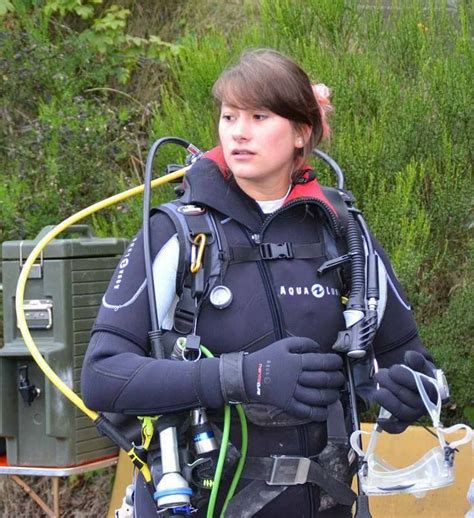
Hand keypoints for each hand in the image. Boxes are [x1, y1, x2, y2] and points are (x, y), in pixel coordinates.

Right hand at [220, 337, 344, 421]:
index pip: (322, 362)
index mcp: (296, 361)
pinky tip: (325, 411)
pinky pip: (307, 412)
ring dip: (331, 396)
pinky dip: (319, 413)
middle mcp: (297, 378)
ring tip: (336, 394)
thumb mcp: (283, 344)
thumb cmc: (267, 358)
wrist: (249, 376)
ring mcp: (293, 393)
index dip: (334, 363)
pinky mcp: (288, 405)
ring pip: (318, 397)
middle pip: (323, 379)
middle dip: (337, 379)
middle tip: (340, 378)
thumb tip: (319, 348)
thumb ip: (303, 343)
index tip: (338, 363)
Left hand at [373, 351, 437, 432]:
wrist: (409, 376)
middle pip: (411, 400)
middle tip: (380, 374)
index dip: (407, 379)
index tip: (393, 370)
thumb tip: (410, 357)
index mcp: (434, 388)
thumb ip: (416, 359)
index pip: (425, 389)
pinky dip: (389, 426)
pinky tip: (380, 420)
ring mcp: (414, 413)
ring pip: (402, 412)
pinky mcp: (403, 420)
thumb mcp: (417, 361)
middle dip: (392, 385)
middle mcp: (426, 404)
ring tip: (377, 388)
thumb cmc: (414, 369)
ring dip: (387, 400)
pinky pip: (399, 428)